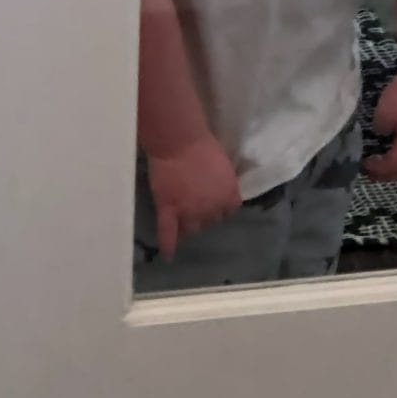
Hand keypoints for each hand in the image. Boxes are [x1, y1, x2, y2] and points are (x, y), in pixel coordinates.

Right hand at [147, 135, 241, 259]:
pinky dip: (168, 245)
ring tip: (183, 221)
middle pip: (210, 221)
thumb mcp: (223, 164)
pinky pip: (168, 233)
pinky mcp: (168, 210)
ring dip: (189, 225)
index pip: (229, 211)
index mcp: (228, 195)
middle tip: (196, 204)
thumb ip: (222, 183)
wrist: (180, 141)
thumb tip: (217, 190)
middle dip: (205, 215)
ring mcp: (189, 211)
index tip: (215, 203)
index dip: (221, 207)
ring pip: (191, 229)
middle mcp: (211, 208)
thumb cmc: (203, 145)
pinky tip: (168, 255)